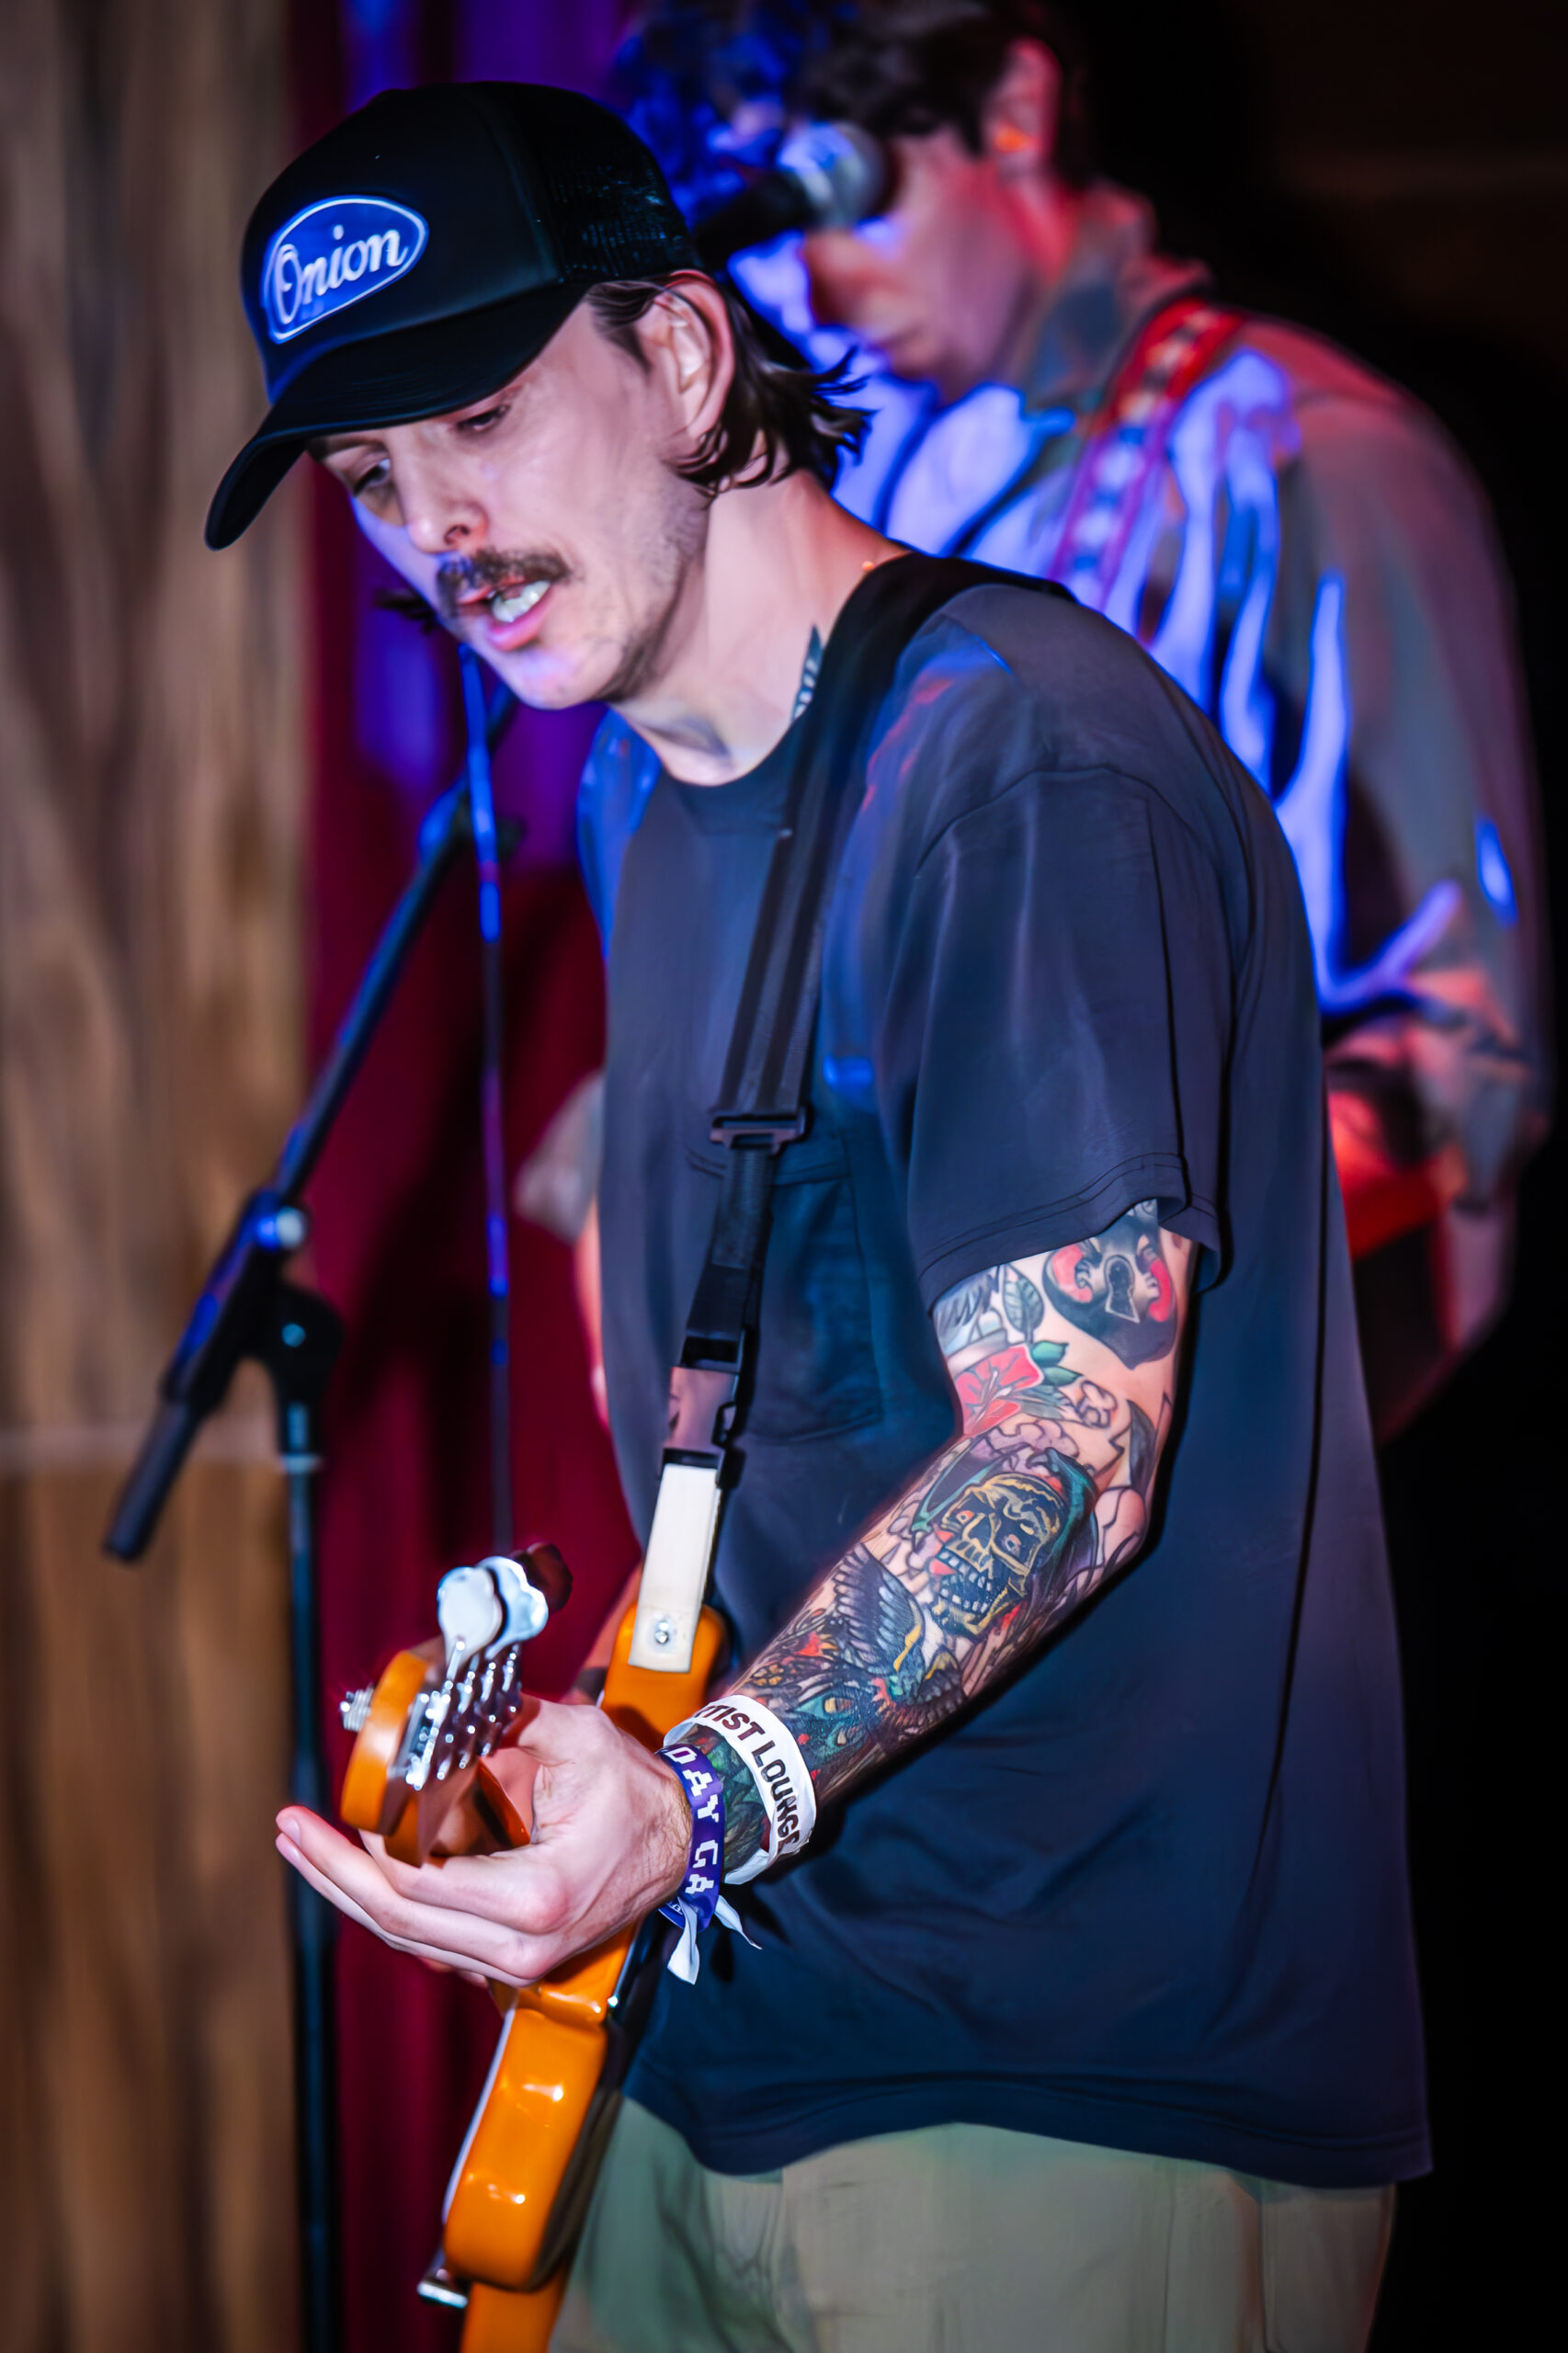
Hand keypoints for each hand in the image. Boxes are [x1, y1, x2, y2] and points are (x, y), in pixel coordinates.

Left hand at [276, 1699, 691, 1987]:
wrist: (683, 1842)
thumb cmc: (636, 1791)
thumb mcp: (577, 1738)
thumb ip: (504, 1720)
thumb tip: (436, 1703)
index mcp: (536, 1896)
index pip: (417, 1884)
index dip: (359, 1850)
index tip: (325, 1811)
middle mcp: (520, 1948)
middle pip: (396, 1921)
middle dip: (331, 1875)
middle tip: (288, 1831)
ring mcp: (515, 1965)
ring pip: (407, 1938)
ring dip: (349, 1894)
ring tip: (302, 1849)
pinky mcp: (511, 1961)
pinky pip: (431, 1938)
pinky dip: (387, 1906)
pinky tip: (352, 1873)